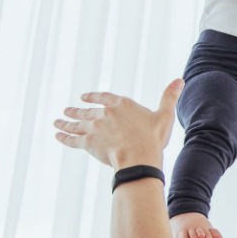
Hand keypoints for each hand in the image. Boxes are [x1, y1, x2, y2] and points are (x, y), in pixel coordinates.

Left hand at [53, 80, 182, 170]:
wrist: (138, 157)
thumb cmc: (153, 137)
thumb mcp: (164, 115)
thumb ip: (169, 96)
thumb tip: (179, 80)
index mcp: (121, 104)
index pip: (103, 97)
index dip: (93, 97)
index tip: (84, 97)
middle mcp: (104, 113)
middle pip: (87, 111)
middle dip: (76, 111)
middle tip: (66, 110)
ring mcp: (94, 127)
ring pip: (76, 124)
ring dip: (66, 122)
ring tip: (57, 121)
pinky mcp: (88, 142)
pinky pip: (72, 139)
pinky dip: (64, 137)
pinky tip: (57, 135)